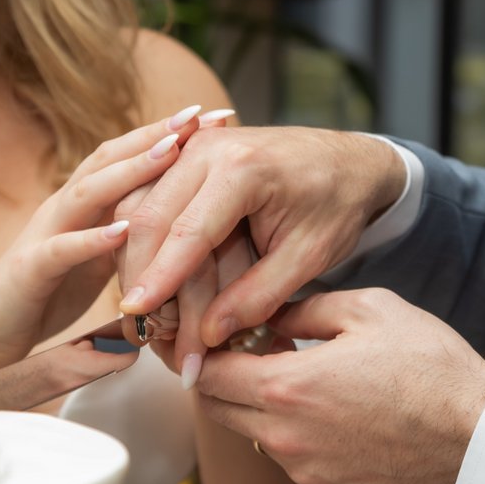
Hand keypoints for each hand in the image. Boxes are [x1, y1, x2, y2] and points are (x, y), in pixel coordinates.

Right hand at [0, 107, 201, 373]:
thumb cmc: (44, 299)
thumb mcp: (101, 263)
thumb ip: (134, 240)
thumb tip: (185, 233)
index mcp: (85, 204)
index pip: (129, 157)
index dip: (171, 135)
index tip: (218, 118)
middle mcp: (64, 208)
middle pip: (111, 158)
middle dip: (157, 134)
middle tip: (201, 114)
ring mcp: (44, 234)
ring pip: (88, 192)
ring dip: (130, 170)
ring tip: (170, 151)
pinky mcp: (28, 271)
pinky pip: (61, 250)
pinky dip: (93, 239)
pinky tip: (125, 229)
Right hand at [115, 127, 405, 350]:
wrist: (348, 162)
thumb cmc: (336, 205)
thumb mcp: (309, 257)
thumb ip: (259, 296)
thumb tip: (209, 335)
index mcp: (243, 168)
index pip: (187, 231)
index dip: (159, 277)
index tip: (135, 314)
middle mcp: (208, 148)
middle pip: (149, 216)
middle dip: (140, 274)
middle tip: (142, 326)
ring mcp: (193, 148)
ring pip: (138, 206)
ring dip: (136, 259)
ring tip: (146, 309)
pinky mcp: (186, 158)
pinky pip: (148, 198)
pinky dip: (144, 241)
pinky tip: (147, 276)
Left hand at [193, 288, 484, 483]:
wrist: (478, 436)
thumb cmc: (429, 366)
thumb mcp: (368, 308)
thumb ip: (303, 307)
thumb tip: (268, 312)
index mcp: (286, 388)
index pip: (208, 375)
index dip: (205, 352)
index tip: (219, 335)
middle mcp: (284, 438)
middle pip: (219, 410)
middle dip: (225, 379)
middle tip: (252, 351)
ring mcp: (305, 471)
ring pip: (255, 434)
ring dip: (263, 407)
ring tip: (306, 378)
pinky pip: (292, 459)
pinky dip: (298, 435)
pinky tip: (337, 412)